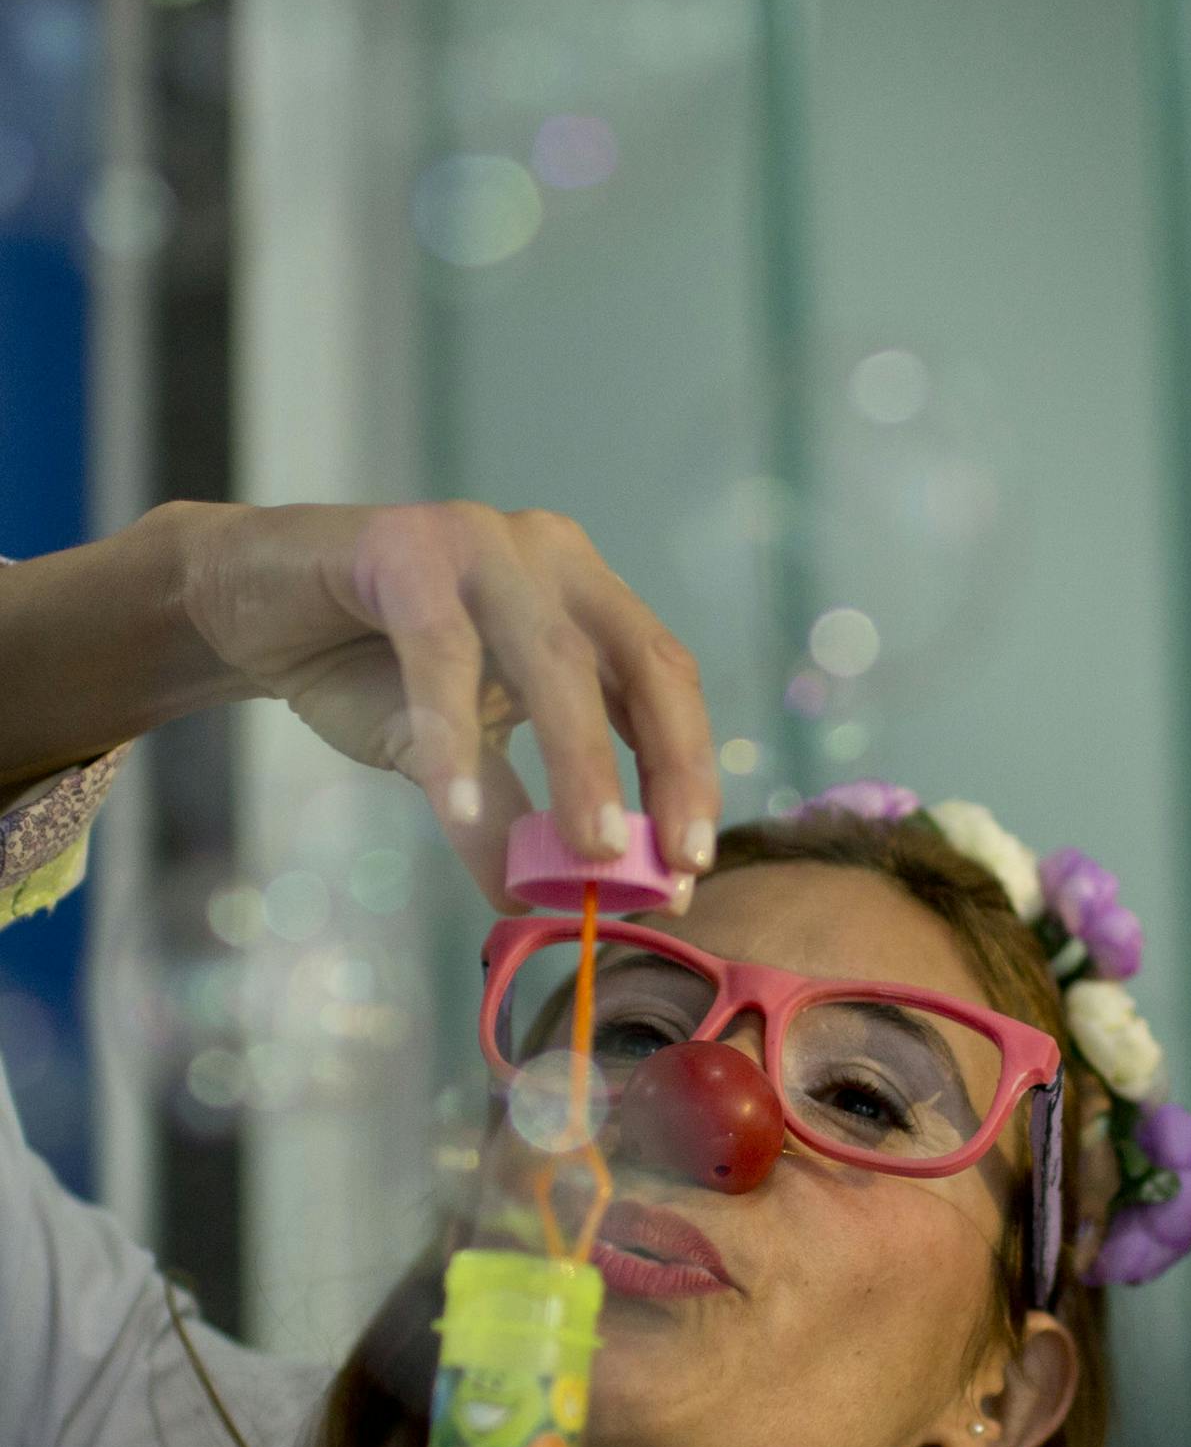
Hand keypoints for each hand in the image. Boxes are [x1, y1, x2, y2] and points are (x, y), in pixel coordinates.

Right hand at [179, 500, 719, 907]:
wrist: (243, 604)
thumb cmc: (370, 673)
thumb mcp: (460, 753)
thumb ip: (515, 807)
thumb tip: (552, 903)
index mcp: (589, 601)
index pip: (668, 686)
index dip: (689, 773)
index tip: (691, 865)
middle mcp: (554, 560)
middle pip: (642, 666)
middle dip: (666, 770)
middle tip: (666, 864)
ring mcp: (483, 542)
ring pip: (555, 663)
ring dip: (581, 766)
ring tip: (589, 856)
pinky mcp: (400, 545)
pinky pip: (441, 652)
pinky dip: (455, 740)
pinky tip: (462, 811)